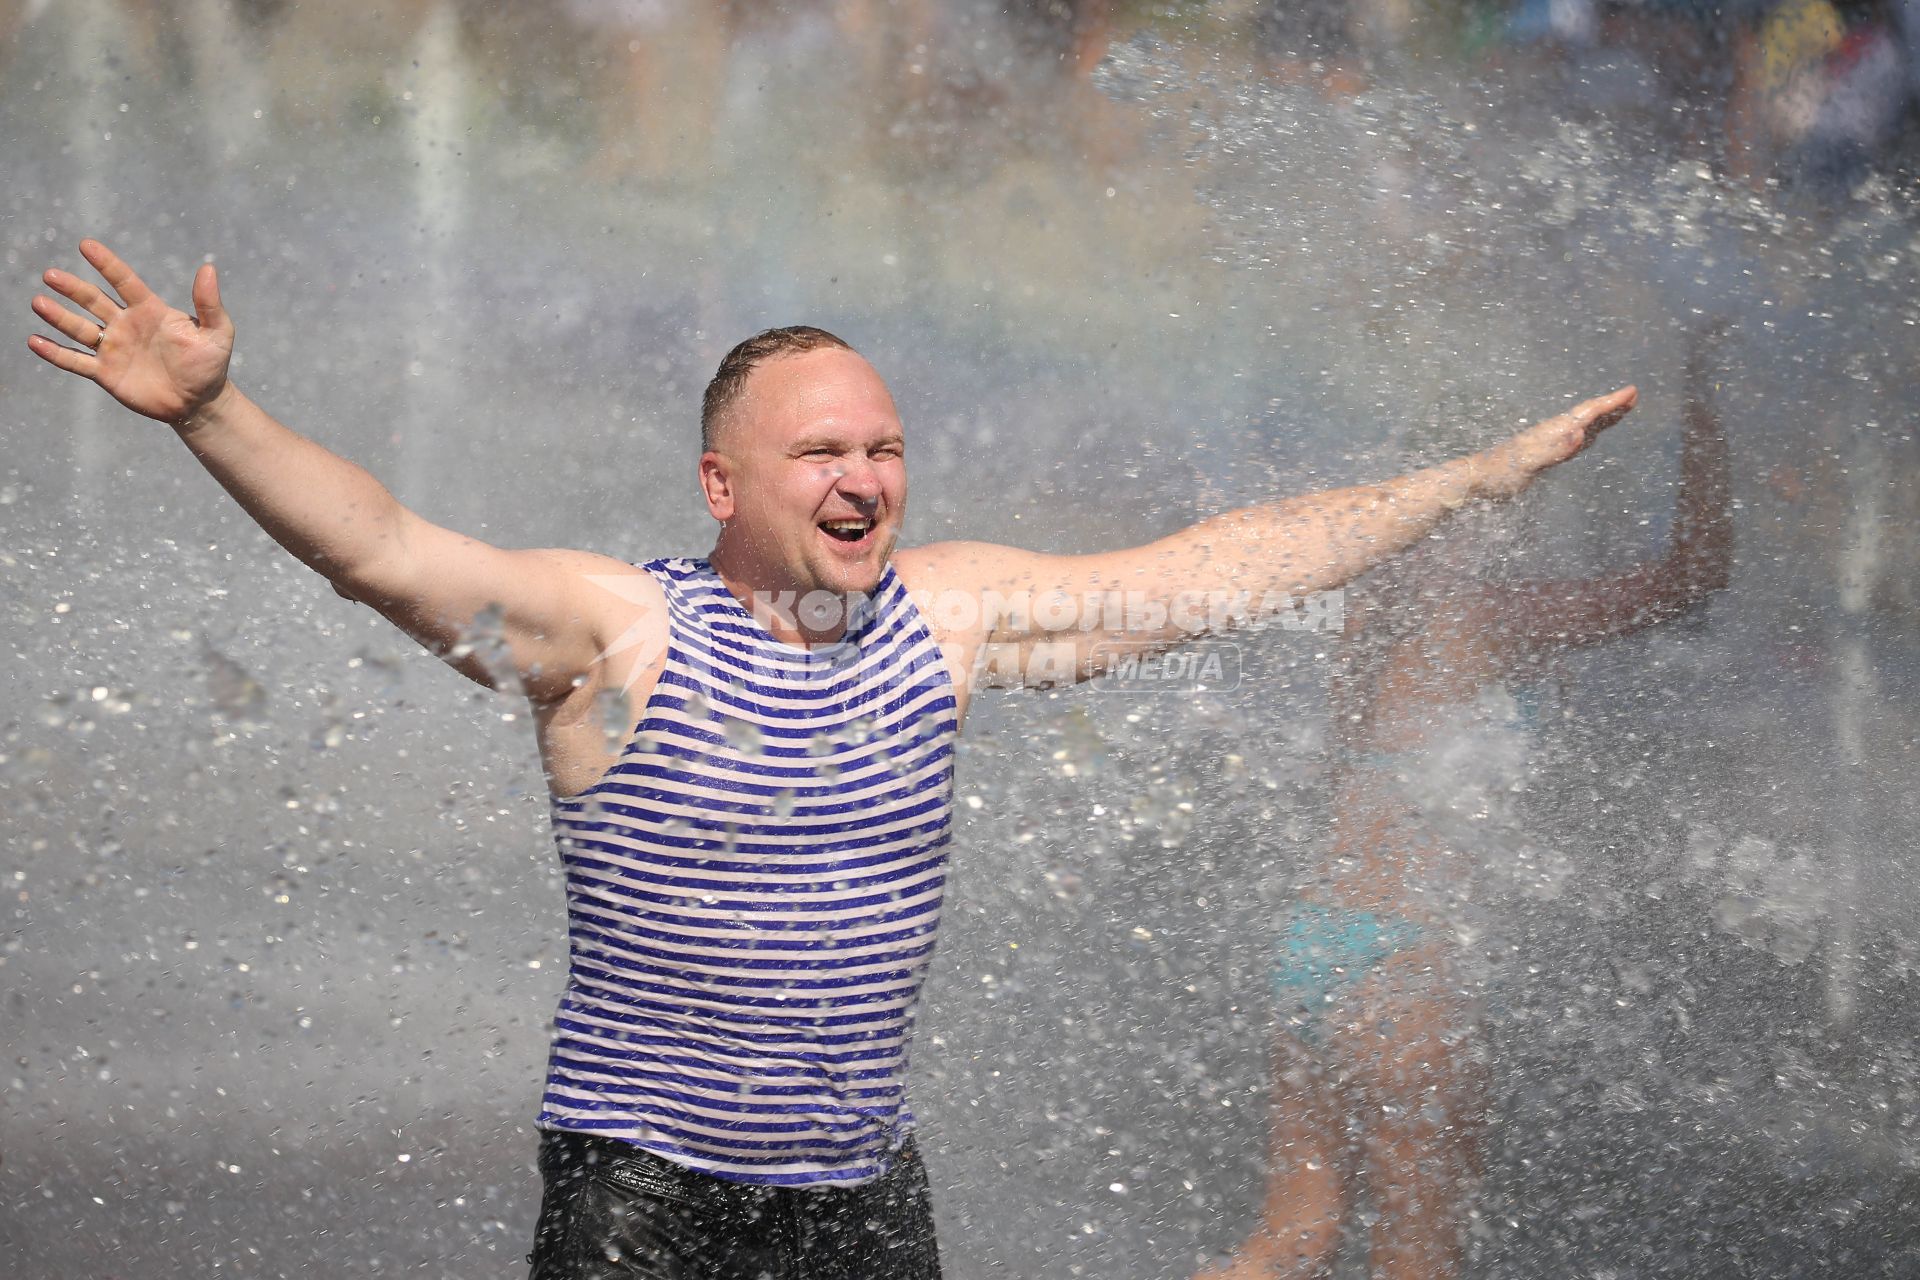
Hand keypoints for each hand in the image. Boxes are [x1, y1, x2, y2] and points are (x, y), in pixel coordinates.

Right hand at [28, 239, 234, 426]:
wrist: (199, 402)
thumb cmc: (210, 365)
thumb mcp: (217, 333)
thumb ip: (209, 303)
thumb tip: (208, 268)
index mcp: (150, 310)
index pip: (124, 281)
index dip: (106, 264)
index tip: (86, 245)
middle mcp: (126, 324)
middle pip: (93, 301)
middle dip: (72, 288)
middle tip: (50, 275)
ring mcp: (114, 348)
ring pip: (80, 328)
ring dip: (58, 316)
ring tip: (38, 302)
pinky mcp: (106, 373)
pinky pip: (76, 361)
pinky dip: (55, 352)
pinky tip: (34, 341)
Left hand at [1473, 386, 1637, 500]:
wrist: (1475, 479)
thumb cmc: (1500, 474)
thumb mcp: (1527, 463)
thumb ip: (1553, 450)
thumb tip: (1579, 433)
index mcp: (1552, 432)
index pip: (1586, 413)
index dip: (1610, 403)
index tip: (1632, 391)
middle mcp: (1551, 433)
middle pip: (1587, 414)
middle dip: (1610, 405)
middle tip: (1633, 395)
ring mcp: (1548, 442)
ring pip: (1581, 424)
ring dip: (1601, 417)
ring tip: (1619, 409)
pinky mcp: (1543, 453)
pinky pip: (1572, 438)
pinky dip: (1587, 433)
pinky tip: (1586, 435)